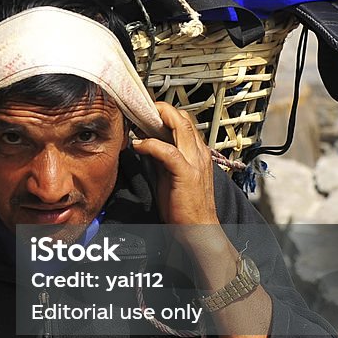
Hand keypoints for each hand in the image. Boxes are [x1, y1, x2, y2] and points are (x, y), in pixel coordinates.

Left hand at [131, 102, 218, 227]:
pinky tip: (139, 145)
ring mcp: (194, 161)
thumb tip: (147, 142)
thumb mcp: (171, 174)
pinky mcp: (186, 173)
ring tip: (138, 120)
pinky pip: (168, 151)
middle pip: (183, 118)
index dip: (166, 112)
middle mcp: (199, 153)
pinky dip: (151, 144)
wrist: (199, 228)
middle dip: (161, 109)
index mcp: (197, 152)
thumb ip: (163, 157)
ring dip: (157, 120)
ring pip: (180, 127)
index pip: (185, 121)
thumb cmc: (184, 205)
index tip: (146, 111)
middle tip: (140, 109)